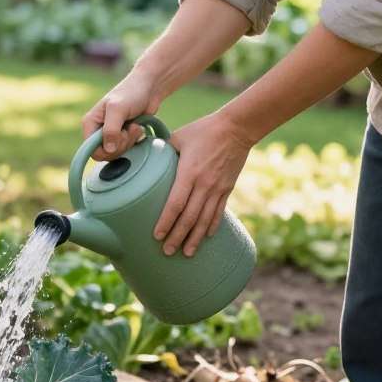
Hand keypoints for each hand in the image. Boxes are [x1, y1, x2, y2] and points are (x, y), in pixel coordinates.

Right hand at [82, 70, 162, 160]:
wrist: (150, 87)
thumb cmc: (131, 93)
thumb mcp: (118, 109)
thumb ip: (111, 130)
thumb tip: (108, 150)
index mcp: (90, 123)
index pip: (91, 149)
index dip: (106, 150)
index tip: (119, 137)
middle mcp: (97, 130)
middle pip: (105, 153)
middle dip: (121, 144)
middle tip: (129, 129)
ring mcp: (111, 133)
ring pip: (116, 152)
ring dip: (129, 141)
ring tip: (135, 126)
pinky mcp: (122, 136)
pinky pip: (126, 148)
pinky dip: (134, 141)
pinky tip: (138, 128)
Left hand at [154, 111, 253, 256]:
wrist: (237, 128)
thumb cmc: (203, 130)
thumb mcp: (178, 137)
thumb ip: (162, 151)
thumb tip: (145, 158)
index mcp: (189, 173)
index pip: (176, 203)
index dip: (166, 221)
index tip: (157, 235)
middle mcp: (204, 185)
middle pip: (189, 217)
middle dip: (178, 237)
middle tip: (167, 252)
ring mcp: (217, 189)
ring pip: (205, 220)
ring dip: (195, 238)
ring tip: (186, 254)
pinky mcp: (227, 189)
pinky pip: (218, 212)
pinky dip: (211, 227)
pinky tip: (204, 237)